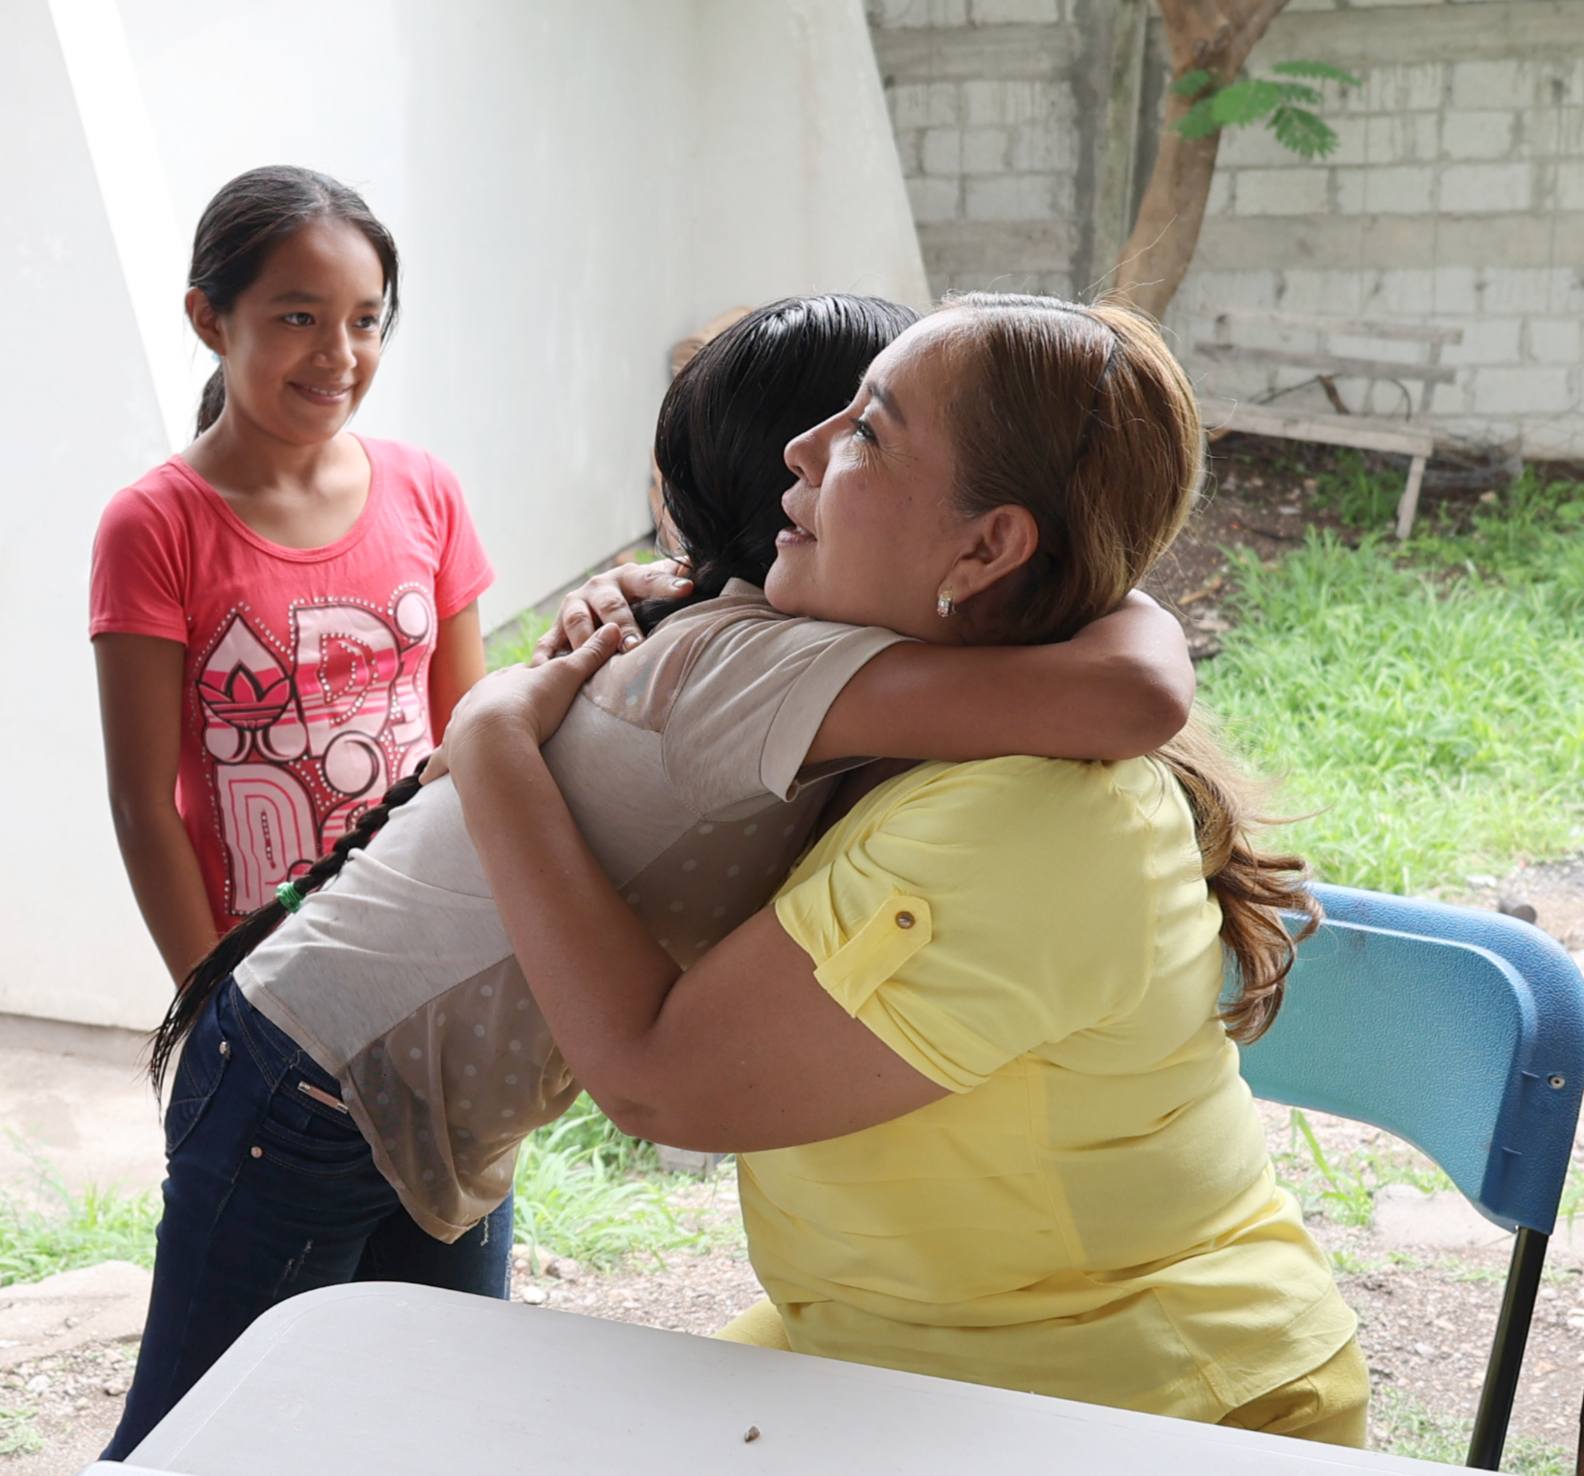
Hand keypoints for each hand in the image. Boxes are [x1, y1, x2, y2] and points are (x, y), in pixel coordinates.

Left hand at [423, 625, 623, 784]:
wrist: (496, 737)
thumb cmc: (531, 705)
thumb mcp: (567, 675)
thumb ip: (590, 654)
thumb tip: (616, 627)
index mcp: (503, 681)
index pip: (516, 676)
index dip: (527, 680)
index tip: (537, 685)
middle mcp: (476, 699)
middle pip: (487, 697)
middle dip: (497, 702)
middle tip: (512, 711)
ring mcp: (460, 726)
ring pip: (461, 724)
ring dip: (467, 729)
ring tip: (475, 737)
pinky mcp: (452, 754)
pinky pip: (439, 761)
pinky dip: (433, 768)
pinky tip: (424, 778)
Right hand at [533, 559, 692, 665]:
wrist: (596, 598)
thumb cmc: (636, 596)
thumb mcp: (655, 583)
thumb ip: (676, 576)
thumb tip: (706, 566)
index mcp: (626, 577)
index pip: (649, 578)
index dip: (667, 584)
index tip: (687, 589)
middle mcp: (597, 589)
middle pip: (610, 606)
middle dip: (622, 626)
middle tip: (634, 646)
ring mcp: (573, 608)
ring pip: (576, 623)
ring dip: (585, 641)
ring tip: (594, 662)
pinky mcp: (555, 629)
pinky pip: (547, 644)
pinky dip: (545, 658)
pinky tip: (543, 670)